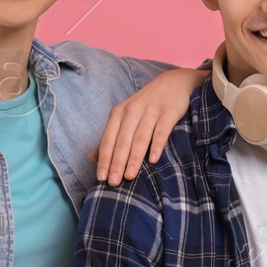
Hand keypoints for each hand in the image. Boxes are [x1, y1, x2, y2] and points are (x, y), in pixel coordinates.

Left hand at [92, 68, 204, 185]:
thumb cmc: (146, 106)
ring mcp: (151, 111)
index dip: (104, 159)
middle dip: (117, 163)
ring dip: (134, 158)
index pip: (108, 139)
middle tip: (113, 182)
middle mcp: (132, 111)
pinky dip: (157, 145)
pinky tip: (153, 159)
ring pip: (140, 137)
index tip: (101, 178)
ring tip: (130, 176)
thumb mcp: (126, 116)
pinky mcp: (168, 112)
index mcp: (119, 113)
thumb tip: (93, 158)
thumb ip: (112, 136)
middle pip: (122, 141)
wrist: (173, 83)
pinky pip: (161, 131)